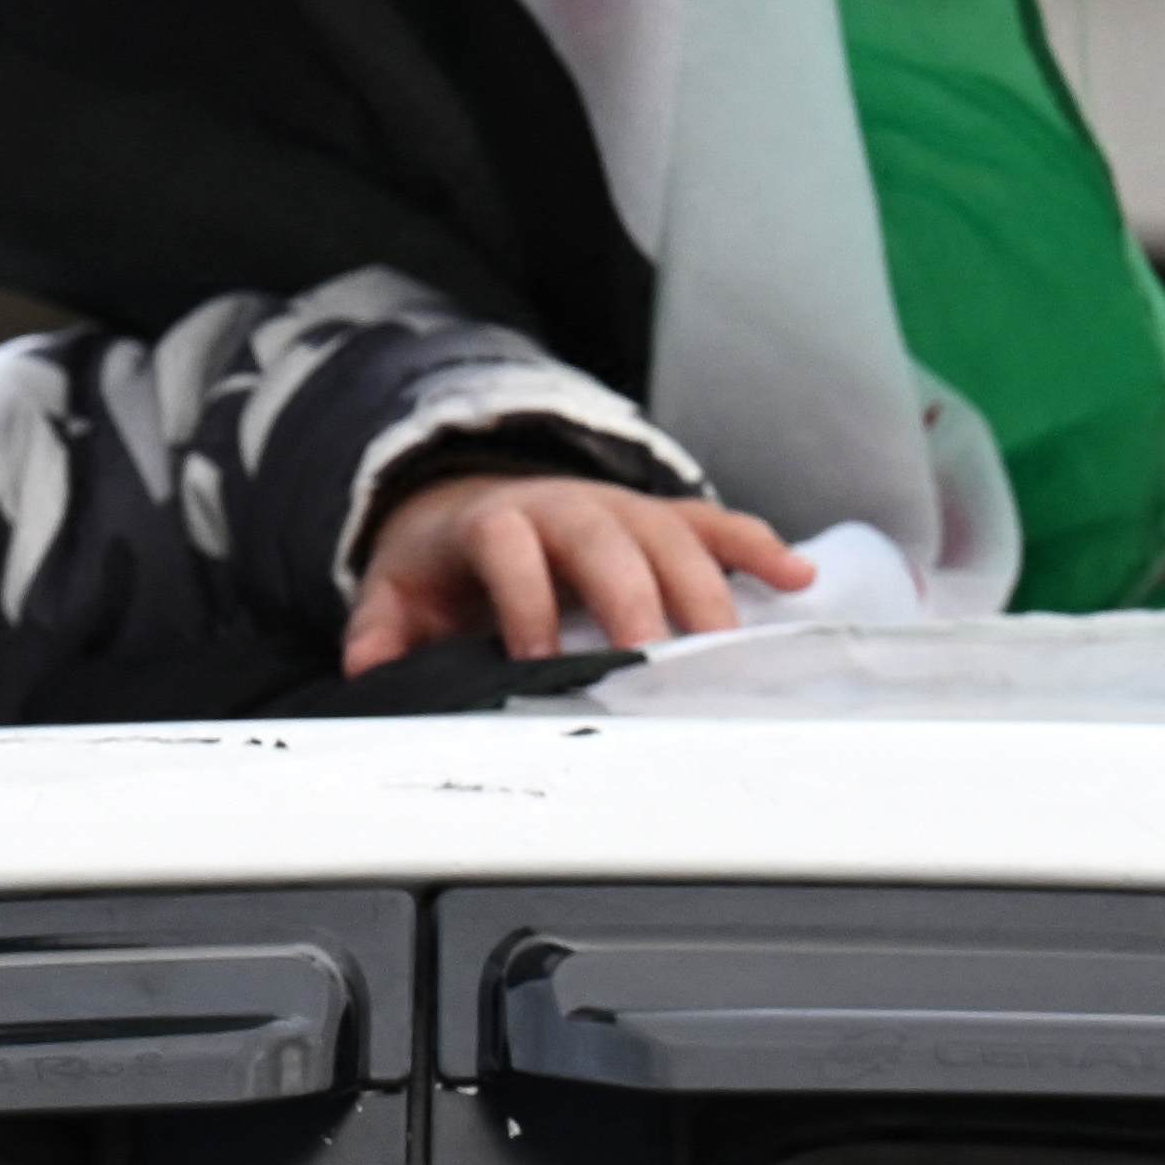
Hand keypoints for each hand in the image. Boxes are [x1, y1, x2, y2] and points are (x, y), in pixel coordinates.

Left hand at [347, 463, 816, 675]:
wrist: (473, 498)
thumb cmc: (446, 562)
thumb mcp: (400, 591)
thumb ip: (382, 630)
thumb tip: (368, 667)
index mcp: (496, 522)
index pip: (510, 546)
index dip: (523, 597)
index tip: (535, 656)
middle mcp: (566, 506)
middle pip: (603, 538)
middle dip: (630, 593)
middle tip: (651, 655)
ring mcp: (620, 508)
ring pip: (668, 534)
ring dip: (702, 585)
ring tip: (726, 645)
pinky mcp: (660, 518)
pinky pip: (715, 524)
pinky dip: (756, 546)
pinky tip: (796, 578)